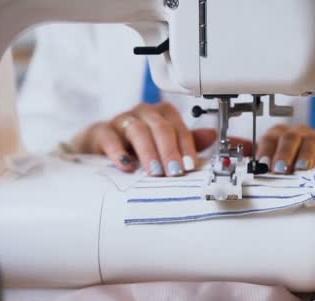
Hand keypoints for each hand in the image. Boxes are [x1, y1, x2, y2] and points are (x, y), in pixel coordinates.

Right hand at [72, 102, 216, 175]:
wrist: (100, 146)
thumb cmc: (136, 145)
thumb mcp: (165, 144)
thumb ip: (188, 141)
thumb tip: (214, 136)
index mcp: (161, 115)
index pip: (178, 126)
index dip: (186, 146)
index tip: (190, 166)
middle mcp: (143, 113)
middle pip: (160, 126)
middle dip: (170, 150)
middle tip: (175, 172)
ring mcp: (121, 121)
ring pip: (137, 130)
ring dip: (149, 152)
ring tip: (154, 172)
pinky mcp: (101, 131)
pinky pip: (109, 137)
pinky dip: (118, 152)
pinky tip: (126, 166)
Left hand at [256, 124, 314, 192]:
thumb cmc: (294, 162)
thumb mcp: (275, 162)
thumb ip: (258, 163)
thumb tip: (239, 167)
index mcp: (279, 136)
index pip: (270, 139)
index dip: (265, 151)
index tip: (262, 166)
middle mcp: (298, 133)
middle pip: (290, 138)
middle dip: (284, 154)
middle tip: (280, 170)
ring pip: (311, 143)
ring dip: (306, 156)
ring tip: (302, 169)